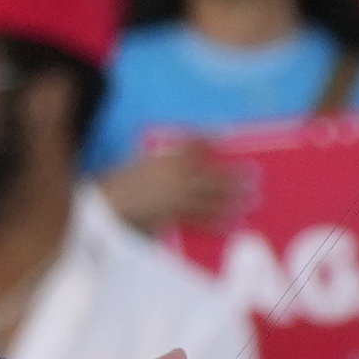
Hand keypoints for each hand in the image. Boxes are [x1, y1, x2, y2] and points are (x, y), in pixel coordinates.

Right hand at [100, 140, 245, 233]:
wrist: (104, 207)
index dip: (210, 138)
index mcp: (165, 157)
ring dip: (232, 197)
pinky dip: (217, 220)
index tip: (227, 136)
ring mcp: (177, 197)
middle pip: (212, 173)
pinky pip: (200, 219)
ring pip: (211, 196)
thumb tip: (171, 159)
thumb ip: (154, 161)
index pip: (194, 144)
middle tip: (253, 175)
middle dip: (233, 174)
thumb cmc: (113, 184)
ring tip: (251, 198)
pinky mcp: (175, 216)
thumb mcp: (133, 162)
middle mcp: (176, 175)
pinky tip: (231, 222)